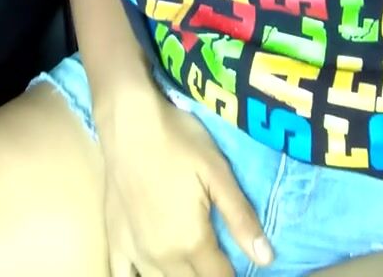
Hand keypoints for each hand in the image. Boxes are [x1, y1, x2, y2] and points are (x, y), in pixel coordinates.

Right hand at [96, 81, 273, 276]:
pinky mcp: (115, 237)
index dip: (233, 276)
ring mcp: (135, 250)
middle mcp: (162, 256)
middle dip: (208, 275)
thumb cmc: (178, 140)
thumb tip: (267, 258)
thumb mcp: (217, 172)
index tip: (241, 267)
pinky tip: (148, 273)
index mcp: (191, 241)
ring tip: (191, 264)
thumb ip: (240, 217)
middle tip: (216, 259)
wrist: (128, 121)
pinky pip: (121, 276)